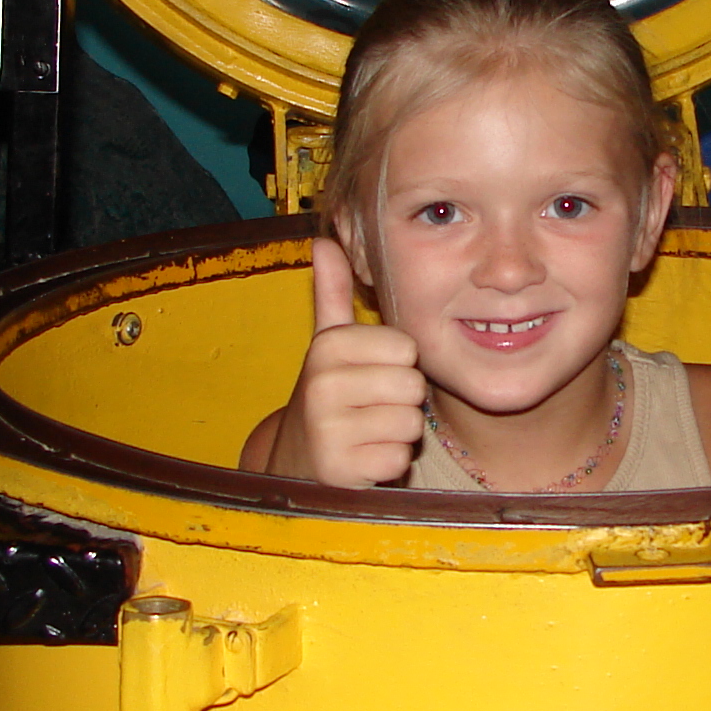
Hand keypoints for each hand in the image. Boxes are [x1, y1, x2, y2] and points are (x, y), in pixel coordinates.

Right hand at [264, 238, 427, 485]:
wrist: (297, 460)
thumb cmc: (328, 395)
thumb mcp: (328, 343)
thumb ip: (332, 292)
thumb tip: (323, 240)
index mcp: (328, 346)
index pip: (407, 348)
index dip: (397, 364)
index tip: (369, 374)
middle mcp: (323, 385)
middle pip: (413, 385)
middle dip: (401, 400)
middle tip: (370, 406)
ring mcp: (329, 430)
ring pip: (410, 424)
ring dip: (396, 432)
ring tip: (366, 430)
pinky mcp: (340, 470)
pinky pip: (398, 459)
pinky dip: (387, 462)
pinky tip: (362, 456)